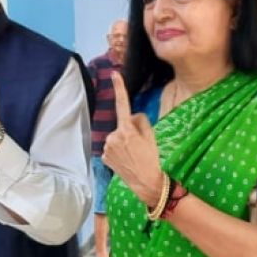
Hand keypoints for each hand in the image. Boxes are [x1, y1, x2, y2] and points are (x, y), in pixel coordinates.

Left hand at [101, 72, 162, 206]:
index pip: (123, 104)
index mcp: (126, 130)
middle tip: (139, 146)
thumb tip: (132, 117)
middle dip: (129, 131)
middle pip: (122, 126)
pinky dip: (117, 152)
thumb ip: (140, 122)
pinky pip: (111, 148)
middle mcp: (113, 137)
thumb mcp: (151, 137)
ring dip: (122, 142)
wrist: (146, 183)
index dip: (119, 88)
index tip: (114, 74)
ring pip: (116, 138)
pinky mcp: (104, 157)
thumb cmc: (151, 159)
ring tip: (133, 155)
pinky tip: (125, 160)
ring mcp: (106, 148)